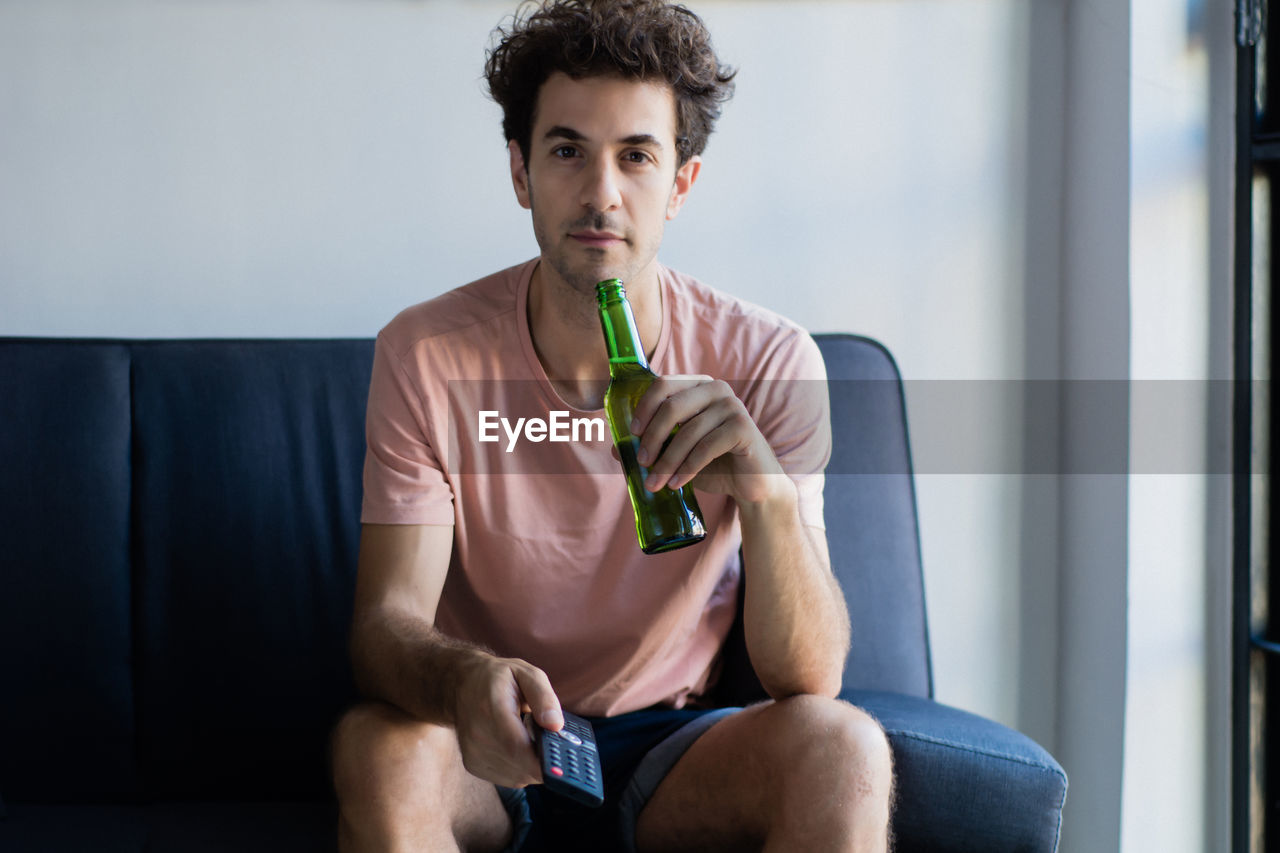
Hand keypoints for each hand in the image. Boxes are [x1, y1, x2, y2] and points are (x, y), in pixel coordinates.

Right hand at [451, 655, 562, 787]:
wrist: (463, 685)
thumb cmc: (498, 678)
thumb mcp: (527, 674)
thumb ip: (544, 697)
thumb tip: (556, 725)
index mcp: (491, 707)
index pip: (517, 745)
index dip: (542, 761)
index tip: (562, 763)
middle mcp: (478, 734)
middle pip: (520, 765)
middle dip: (543, 761)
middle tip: (552, 743)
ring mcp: (473, 752)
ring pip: (516, 776)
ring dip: (532, 765)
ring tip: (531, 740)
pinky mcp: (473, 765)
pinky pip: (507, 778)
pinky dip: (520, 768)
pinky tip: (519, 749)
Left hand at [629, 375, 788, 506]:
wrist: (751, 483)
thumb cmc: (713, 463)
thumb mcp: (678, 453)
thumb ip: (652, 446)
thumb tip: (615, 449)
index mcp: (697, 386)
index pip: (663, 385)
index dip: (644, 408)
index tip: (633, 434)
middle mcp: (716, 389)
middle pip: (672, 407)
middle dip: (652, 438)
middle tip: (641, 463)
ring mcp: (733, 406)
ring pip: (688, 432)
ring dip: (667, 461)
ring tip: (655, 483)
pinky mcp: (744, 427)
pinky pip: (706, 447)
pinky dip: (687, 468)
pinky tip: (677, 484)